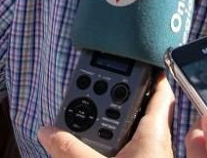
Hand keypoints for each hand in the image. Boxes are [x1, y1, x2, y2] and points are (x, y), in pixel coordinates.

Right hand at [38, 76, 174, 157]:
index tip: (141, 58)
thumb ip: (69, 150)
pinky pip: (126, 155)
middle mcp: (156, 149)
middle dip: (114, 105)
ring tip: (76, 131)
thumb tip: (48, 130)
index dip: (151, 75)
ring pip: (130, 139)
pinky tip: (85, 155)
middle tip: (88, 95)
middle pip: (138, 115)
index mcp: (154, 137)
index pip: (158, 95)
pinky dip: (107, 152)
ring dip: (104, 133)